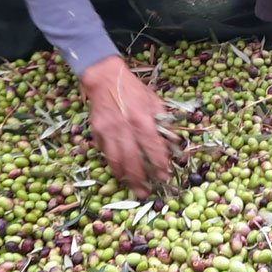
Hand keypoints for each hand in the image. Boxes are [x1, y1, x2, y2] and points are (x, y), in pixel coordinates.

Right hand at [79, 55, 171, 196]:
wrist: (105, 79)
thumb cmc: (134, 90)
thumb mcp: (155, 102)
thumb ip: (165, 123)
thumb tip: (174, 143)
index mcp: (142, 119)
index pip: (153, 149)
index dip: (160, 165)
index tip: (165, 176)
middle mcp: (125, 128)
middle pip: (133, 161)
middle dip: (141, 180)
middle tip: (148, 192)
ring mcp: (109, 132)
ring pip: (116, 162)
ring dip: (126, 179)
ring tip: (134, 189)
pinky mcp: (97, 134)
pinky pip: (105, 155)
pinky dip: (113, 167)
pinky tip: (121, 174)